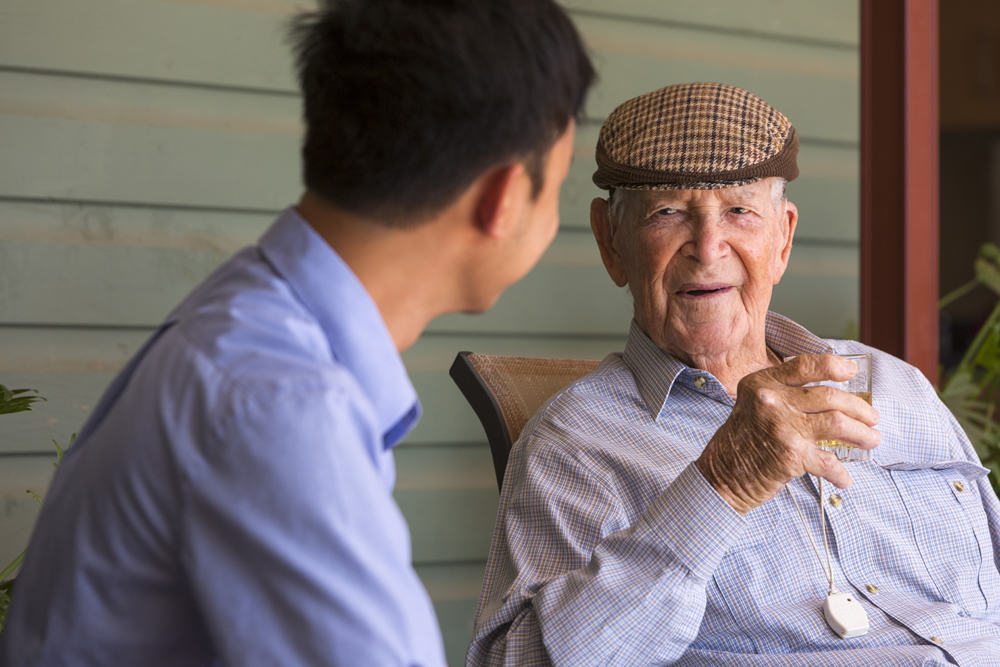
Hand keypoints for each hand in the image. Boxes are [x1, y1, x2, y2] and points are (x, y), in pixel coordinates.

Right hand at [694, 354, 879, 513]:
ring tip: (872, 440)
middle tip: (872, 418)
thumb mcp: (755, 403)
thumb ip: (784, 392)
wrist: (723, 474)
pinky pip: (828, 461)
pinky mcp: (790, 454)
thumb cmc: (743, 439)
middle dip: (859, 409)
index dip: (834, 366)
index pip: (805, 366)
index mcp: (763, 383)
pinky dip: (840, 472)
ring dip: (862, 434)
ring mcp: (782, 426)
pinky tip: (844, 478)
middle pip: (830, 396)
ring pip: (837, 423)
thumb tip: (832, 393)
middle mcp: (771, 400)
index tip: (851, 372)